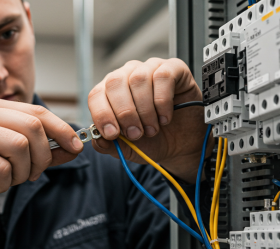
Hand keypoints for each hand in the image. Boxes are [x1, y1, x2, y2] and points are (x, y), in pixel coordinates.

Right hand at [0, 97, 83, 248]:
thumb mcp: (9, 160)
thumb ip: (39, 151)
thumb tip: (75, 148)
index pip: (37, 112)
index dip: (62, 130)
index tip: (76, 147)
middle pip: (33, 127)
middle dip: (41, 157)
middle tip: (31, 175)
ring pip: (20, 146)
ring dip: (20, 172)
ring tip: (4, 179)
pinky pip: (0, 167)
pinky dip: (0, 183)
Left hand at [88, 58, 211, 181]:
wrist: (182, 143)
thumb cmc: (153, 140)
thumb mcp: (128, 148)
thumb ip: (109, 145)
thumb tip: (99, 140)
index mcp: (110, 92)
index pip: (96, 94)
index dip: (102, 114)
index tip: (112, 134)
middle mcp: (127, 76)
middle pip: (115, 83)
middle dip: (124, 113)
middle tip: (136, 134)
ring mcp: (149, 69)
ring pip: (139, 79)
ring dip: (145, 110)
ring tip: (152, 129)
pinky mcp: (173, 68)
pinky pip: (163, 77)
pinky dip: (163, 102)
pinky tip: (165, 117)